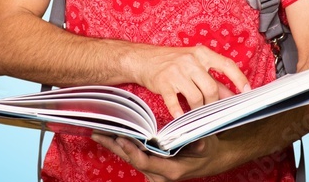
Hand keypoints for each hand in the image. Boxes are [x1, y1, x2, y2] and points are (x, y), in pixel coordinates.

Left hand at [92, 134, 225, 181]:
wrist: (211, 160)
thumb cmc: (207, 151)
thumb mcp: (206, 145)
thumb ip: (199, 145)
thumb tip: (196, 142)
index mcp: (170, 171)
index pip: (145, 162)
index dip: (132, 150)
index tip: (121, 138)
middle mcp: (159, 176)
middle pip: (132, 160)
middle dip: (114, 146)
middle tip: (97, 133)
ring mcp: (154, 174)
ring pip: (130, 159)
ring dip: (114, 146)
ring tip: (98, 133)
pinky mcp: (151, 168)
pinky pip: (134, 157)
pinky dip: (122, 147)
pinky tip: (110, 137)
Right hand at [132, 46, 250, 118]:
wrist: (144, 59)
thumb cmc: (173, 62)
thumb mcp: (195, 65)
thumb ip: (214, 80)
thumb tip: (234, 96)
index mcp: (202, 54)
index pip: (226, 65)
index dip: (239, 78)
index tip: (248, 91)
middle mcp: (191, 61)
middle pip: (211, 88)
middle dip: (213, 105)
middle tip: (211, 112)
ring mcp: (176, 71)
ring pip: (196, 98)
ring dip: (198, 111)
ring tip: (196, 114)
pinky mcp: (163, 82)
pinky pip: (175, 102)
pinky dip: (179, 113)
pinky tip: (180, 118)